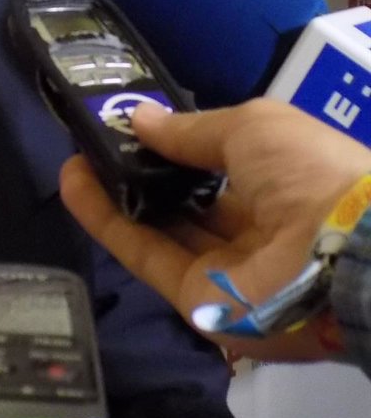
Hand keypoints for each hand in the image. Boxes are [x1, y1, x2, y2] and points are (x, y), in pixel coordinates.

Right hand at [60, 98, 369, 360]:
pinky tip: (75, 184)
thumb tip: (137, 119)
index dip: (173, 146)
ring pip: (158, 227)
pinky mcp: (195, 298)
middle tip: (92, 142)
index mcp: (280, 182)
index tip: (130, 126)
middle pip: (184, 200)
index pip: (218, 165)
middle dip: (139, 171)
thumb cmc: (307, 172)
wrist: (345, 254)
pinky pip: (145, 255)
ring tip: (74, 158)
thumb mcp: (251, 127)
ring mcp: (223, 268)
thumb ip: (189, 129)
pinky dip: (107, 220)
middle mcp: (254, 227)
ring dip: (114, 193)